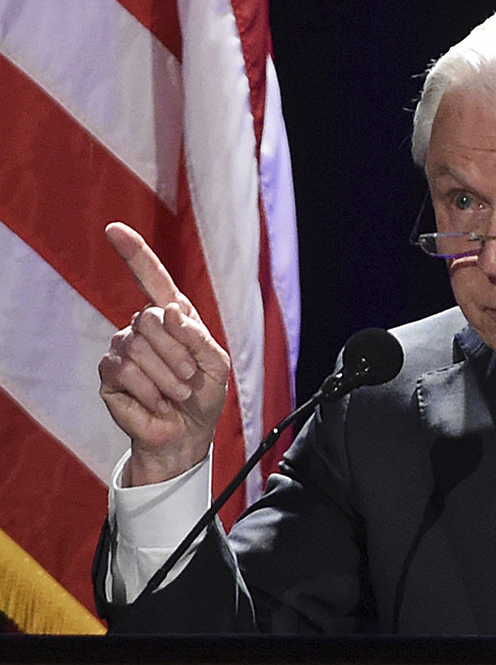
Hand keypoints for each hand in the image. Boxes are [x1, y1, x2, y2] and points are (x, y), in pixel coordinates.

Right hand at [98, 223, 229, 484]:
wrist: (188, 434)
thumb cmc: (205, 396)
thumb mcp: (216, 365)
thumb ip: (198, 335)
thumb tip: (168, 310)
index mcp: (174, 318)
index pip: (152, 279)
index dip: (135, 254)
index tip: (114, 230)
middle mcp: (145, 327)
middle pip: (149, 318)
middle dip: (177, 352)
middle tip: (189, 377)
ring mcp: (123, 348)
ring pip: (137, 346)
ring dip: (167, 376)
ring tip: (177, 393)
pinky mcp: (110, 374)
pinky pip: (125, 370)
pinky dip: (149, 390)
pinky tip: (157, 402)